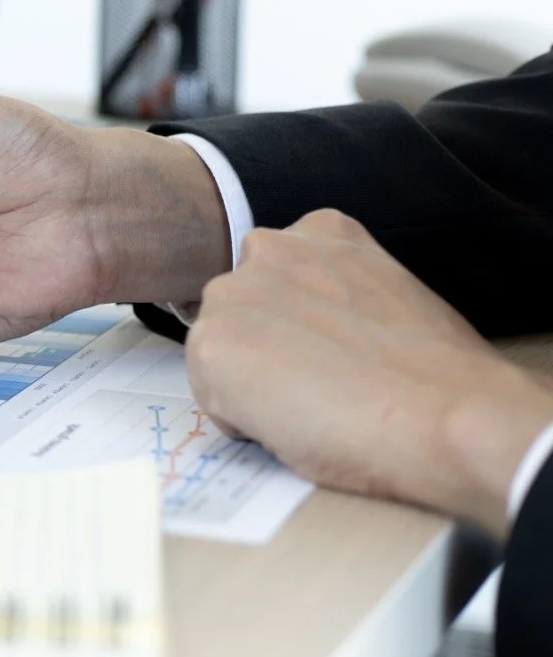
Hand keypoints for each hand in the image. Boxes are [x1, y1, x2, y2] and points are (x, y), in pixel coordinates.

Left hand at [188, 210, 552, 536]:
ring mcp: (233, 294)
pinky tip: (294, 424)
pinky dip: (243, 421)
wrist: (446, 415)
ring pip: (221, 354)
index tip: (332, 354)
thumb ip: (337, 296)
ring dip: (251, 385)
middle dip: (265, 350)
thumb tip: (316, 334)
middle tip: (320, 386)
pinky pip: (213, 399)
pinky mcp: (211, 346)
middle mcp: (267, 249)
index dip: (299, 328)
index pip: (278, 281)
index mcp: (320, 232)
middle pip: (240, 313)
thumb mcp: (387, 296)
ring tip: (313, 405)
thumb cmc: (436, 375)